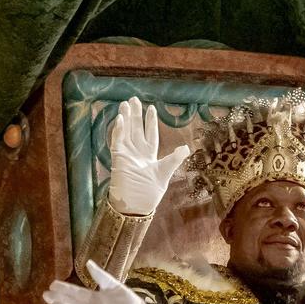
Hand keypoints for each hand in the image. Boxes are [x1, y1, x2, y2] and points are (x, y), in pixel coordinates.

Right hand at [43, 263, 154, 303]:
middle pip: (72, 303)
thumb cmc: (126, 301)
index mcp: (92, 297)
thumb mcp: (113, 285)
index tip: (52, 284)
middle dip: (59, 299)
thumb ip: (100, 276)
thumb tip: (88, 262)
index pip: (75, 292)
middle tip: (46, 295)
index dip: (64, 288)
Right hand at [107, 97, 189, 216]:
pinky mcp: (118, 157)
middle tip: (133, 99)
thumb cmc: (150, 192)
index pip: (150, 134)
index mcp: (150, 155)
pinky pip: (118, 140)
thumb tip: (186, 148)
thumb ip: (174, 159)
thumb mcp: (165, 173)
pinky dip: (118, 130)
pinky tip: (120, 119)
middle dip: (135, 114)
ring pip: (126, 131)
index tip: (151, 108)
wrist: (136, 204)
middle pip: (136, 129)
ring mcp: (127, 154)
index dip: (150, 121)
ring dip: (125, 118)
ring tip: (125, 104)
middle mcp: (137, 152)